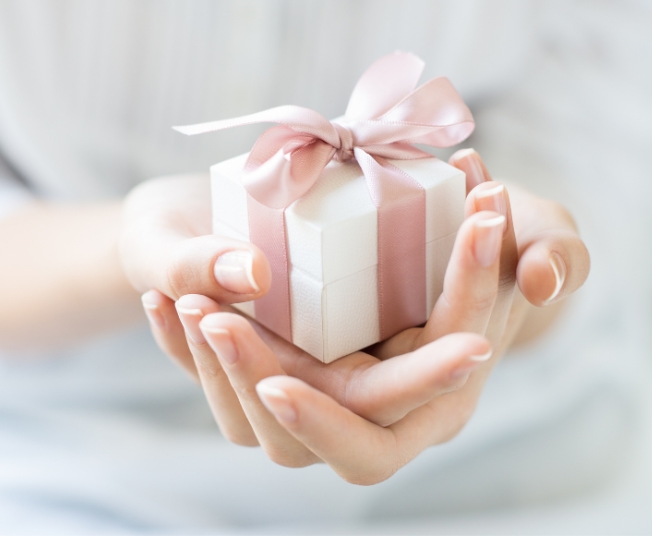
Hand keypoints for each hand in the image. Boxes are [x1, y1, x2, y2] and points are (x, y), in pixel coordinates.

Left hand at [137, 150, 588, 483]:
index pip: (373, 437)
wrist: (449, 232)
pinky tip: (165, 297)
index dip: (327, 422)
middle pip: (297, 437)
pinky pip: (227, 380)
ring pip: (253, 415)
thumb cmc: (495, 234)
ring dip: (211, 364)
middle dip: (250, 384)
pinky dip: (187, 345)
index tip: (279, 384)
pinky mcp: (290, 362)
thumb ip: (550, 251)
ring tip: (180, 295)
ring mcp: (327, 389)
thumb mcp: (536, 234)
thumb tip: (539, 272)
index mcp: (430, 398)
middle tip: (210, 317)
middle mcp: (373, 408)